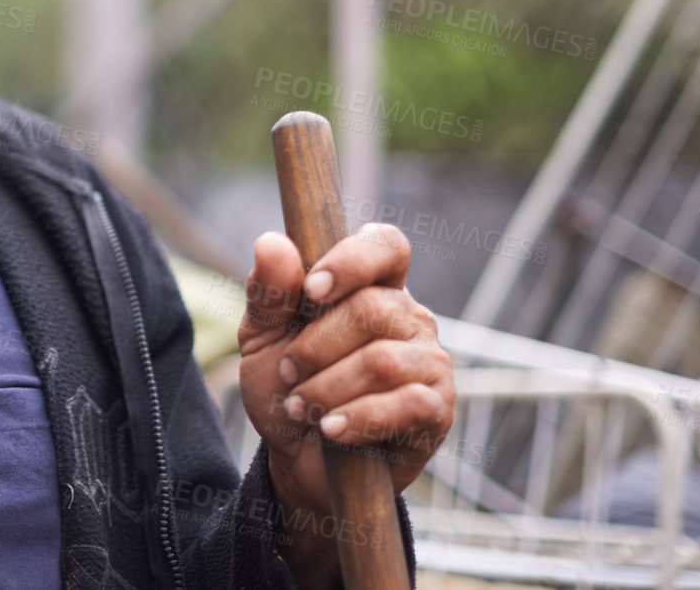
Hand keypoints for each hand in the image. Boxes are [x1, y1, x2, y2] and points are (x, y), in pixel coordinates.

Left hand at [237, 224, 453, 573]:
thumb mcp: (262, 337)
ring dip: (327, 387)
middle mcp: (409, 317)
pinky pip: (407, 404)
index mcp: (372, 286)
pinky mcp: (437, 411)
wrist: (296, 458)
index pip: (386, 245)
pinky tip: (332, 429)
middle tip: (286, 374)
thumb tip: (271, 241)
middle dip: (314, 347)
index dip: (352, 260)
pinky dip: (358, 418)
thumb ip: (268, 291)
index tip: (311, 290)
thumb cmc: (285, 386)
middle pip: (371, 309)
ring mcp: (430, 363)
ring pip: (382, 361)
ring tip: (300, 406)